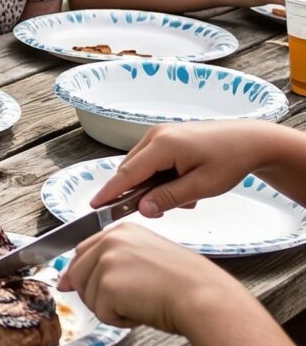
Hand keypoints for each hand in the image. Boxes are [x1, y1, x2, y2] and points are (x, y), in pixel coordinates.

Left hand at [57, 222, 231, 332]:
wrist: (205, 298)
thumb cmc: (187, 285)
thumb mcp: (147, 260)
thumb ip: (113, 262)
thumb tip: (67, 280)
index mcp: (121, 231)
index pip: (83, 250)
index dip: (77, 271)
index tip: (71, 284)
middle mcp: (110, 240)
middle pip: (77, 273)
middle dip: (93, 294)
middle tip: (124, 304)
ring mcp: (106, 261)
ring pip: (88, 297)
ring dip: (111, 309)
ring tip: (143, 303)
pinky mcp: (107, 284)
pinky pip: (102, 314)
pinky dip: (120, 321)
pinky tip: (143, 311)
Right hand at [88, 120, 284, 216]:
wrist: (249, 140)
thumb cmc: (230, 160)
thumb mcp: (202, 186)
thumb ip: (169, 198)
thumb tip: (142, 209)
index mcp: (162, 145)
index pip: (126, 173)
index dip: (109, 192)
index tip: (95, 206)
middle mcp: (155, 136)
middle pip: (130, 170)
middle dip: (139, 193)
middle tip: (162, 211)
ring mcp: (159, 134)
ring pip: (141, 167)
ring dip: (153, 186)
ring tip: (185, 197)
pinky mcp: (166, 137)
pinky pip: (151, 161)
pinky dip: (160, 177)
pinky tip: (183, 185)